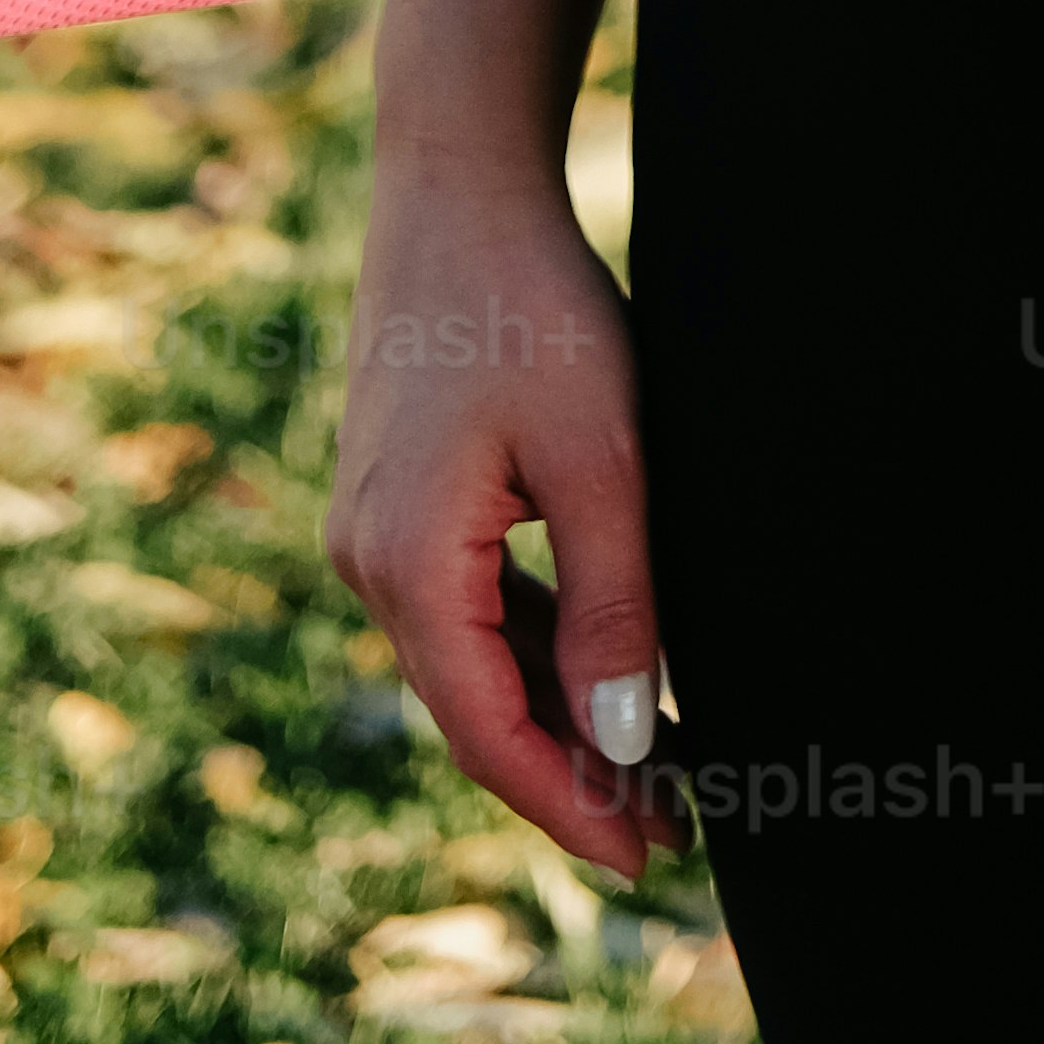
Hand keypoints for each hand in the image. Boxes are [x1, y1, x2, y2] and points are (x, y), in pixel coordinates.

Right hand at [325, 167, 663, 881]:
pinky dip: (535, 650)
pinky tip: (601, 675)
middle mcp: (370, 562)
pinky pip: (470, 606)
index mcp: (406, 566)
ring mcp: (377, 531)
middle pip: (476, 710)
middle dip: (572, 777)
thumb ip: (614, 605)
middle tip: (673, 833)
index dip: (569, 808)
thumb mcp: (600, 459)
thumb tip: (627, 744)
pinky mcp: (400, 501)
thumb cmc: (531, 308)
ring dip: (557, 717)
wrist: (460, 184)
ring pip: (474, 662)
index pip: (489, 734)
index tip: (647, 859)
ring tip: (658, 774)